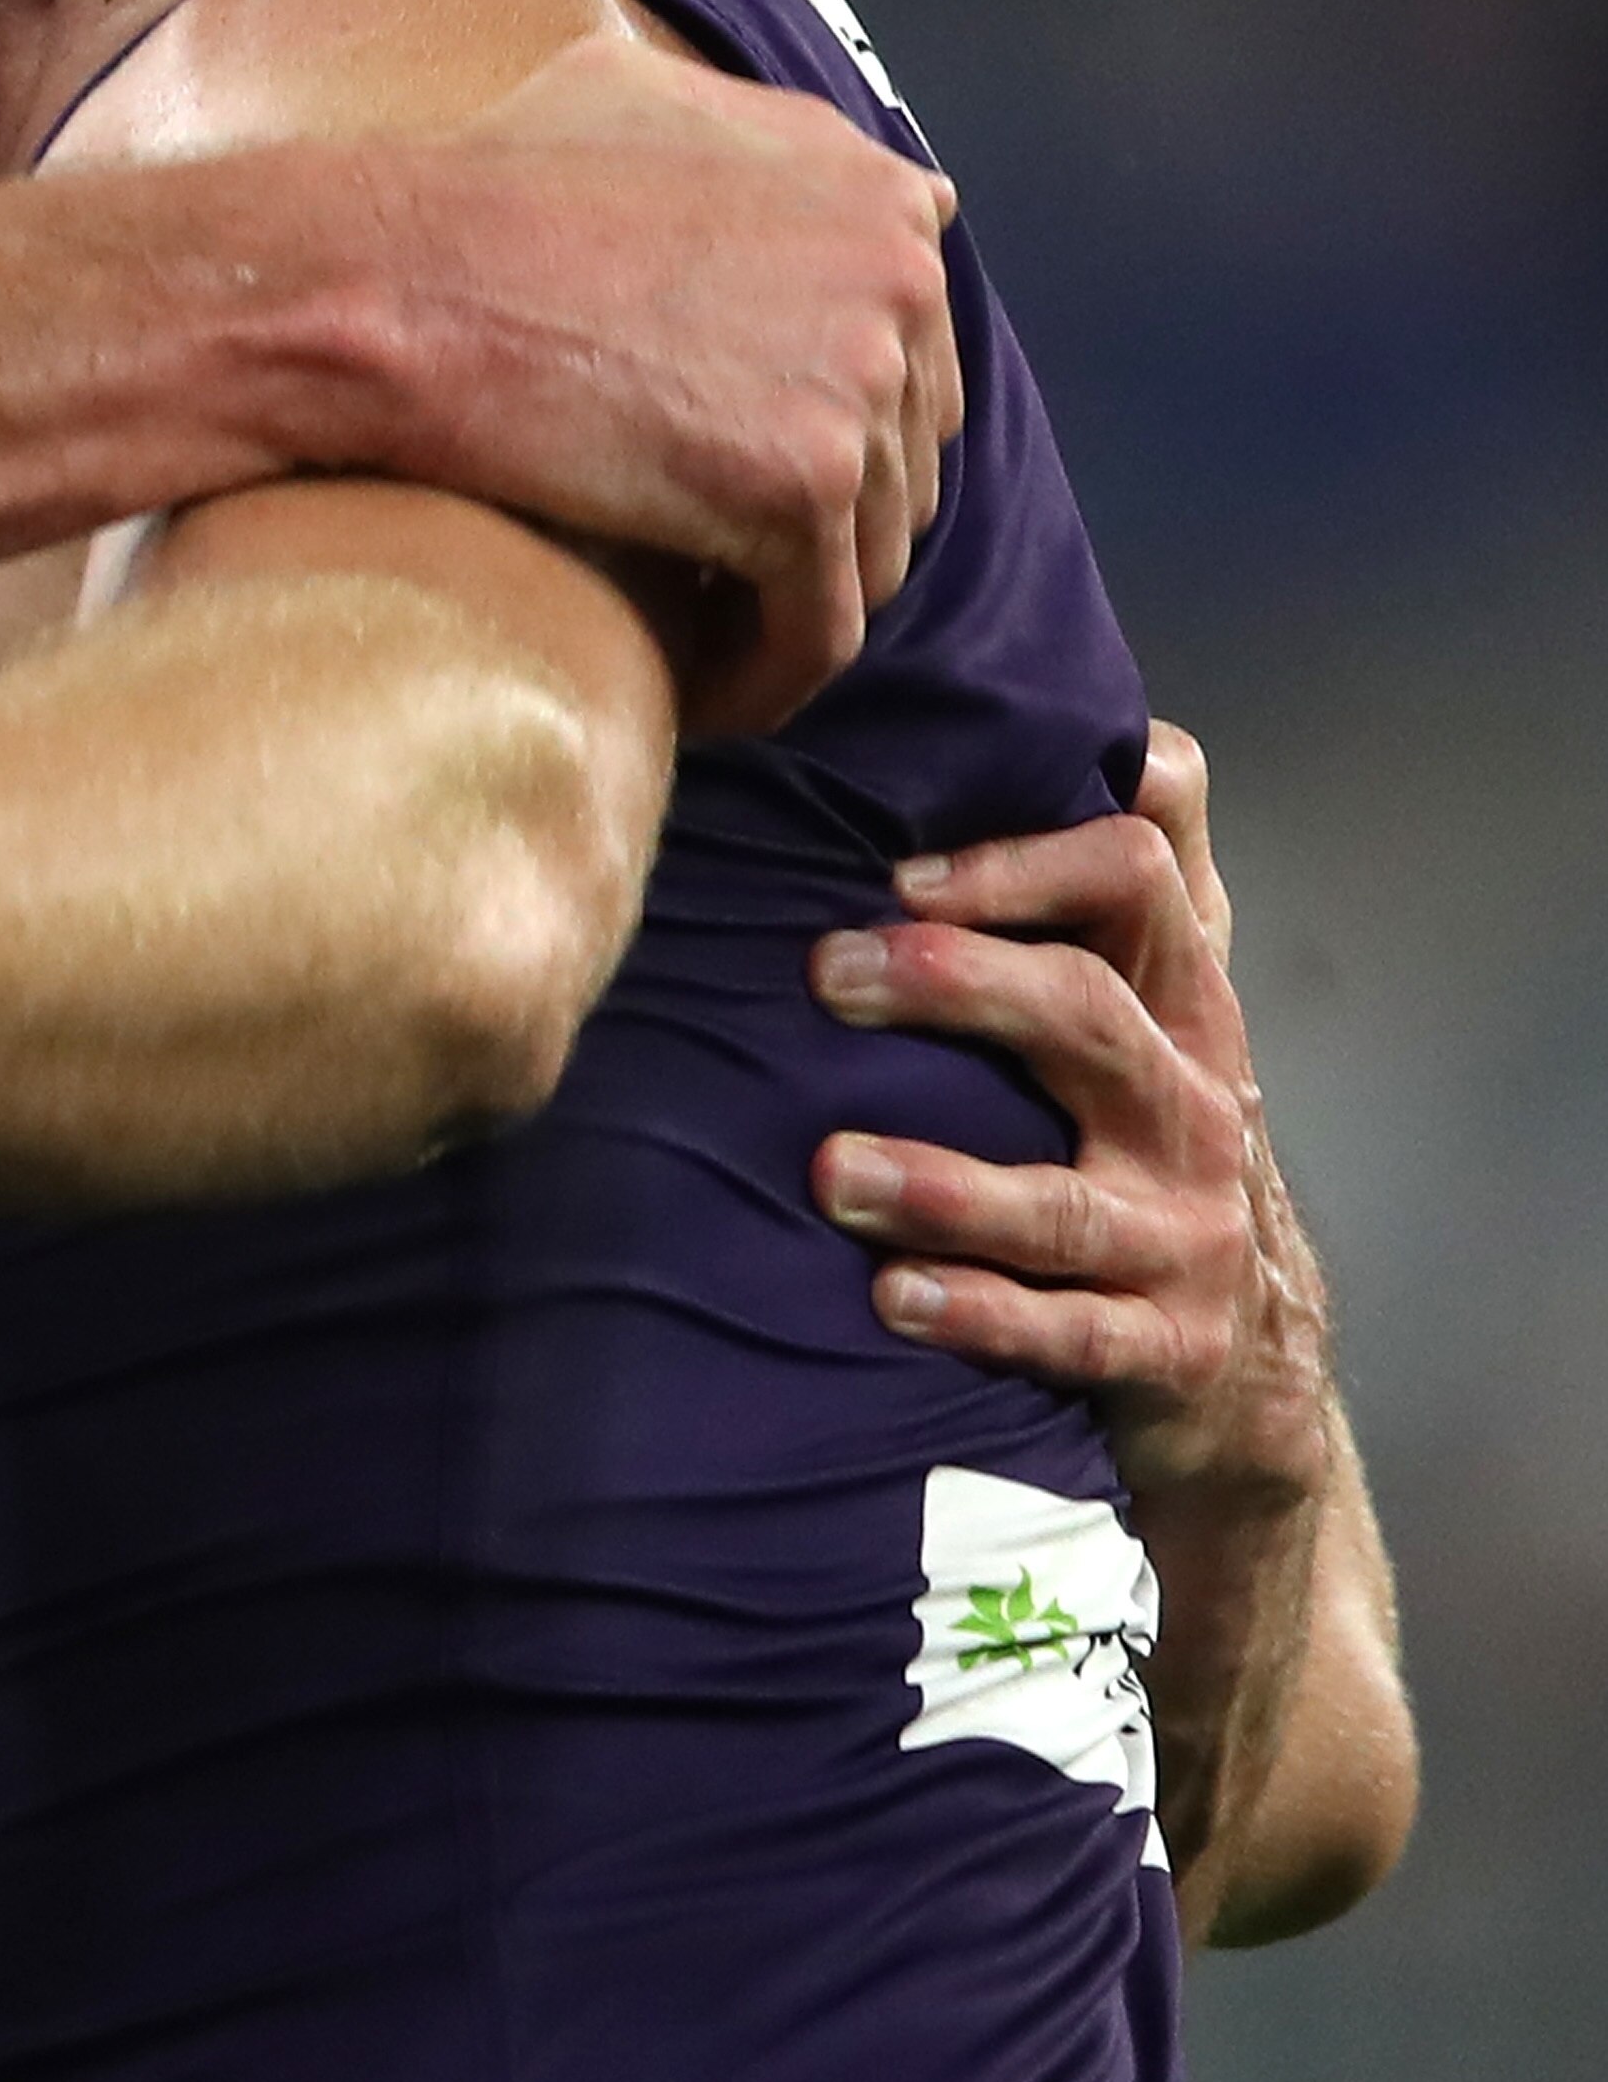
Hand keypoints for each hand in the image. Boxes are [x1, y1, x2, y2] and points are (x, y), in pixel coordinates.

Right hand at [399, 34, 960, 736]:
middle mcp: (895, 276)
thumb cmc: (481, 188)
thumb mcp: (644, 100)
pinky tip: (697, 695)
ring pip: (866, 551)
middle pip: (902, 453)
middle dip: (821, 511)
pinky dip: (761, 677)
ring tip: (698, 631)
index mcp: (872, 192)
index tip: (743, 463)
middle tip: (715, 557)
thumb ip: (776, 145)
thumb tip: (881, 194)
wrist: (390, 279)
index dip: (829, 417)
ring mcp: (858, 383)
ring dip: (786, 602)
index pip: (912, 348)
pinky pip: (815, 633)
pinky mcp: (801, 489)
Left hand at [806, 745, 1329, 1508]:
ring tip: (830, 1169)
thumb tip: (1085, 719)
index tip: (896, 872)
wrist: (1253, 1362)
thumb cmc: (1150, 1136)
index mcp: (1179, 999)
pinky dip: (980, 1316)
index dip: (1022, 862)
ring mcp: (1183, 1233)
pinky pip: (1069, 1335)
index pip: (1138, 880)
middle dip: (956, 983)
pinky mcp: (1162, 1346)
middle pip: (1084, 1013)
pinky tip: (891, 1296)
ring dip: (942, 1183)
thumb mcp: (1154, 1001)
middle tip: (827, 973)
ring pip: (1060, 1199)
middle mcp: (1191, 1103)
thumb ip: (1117, 874)